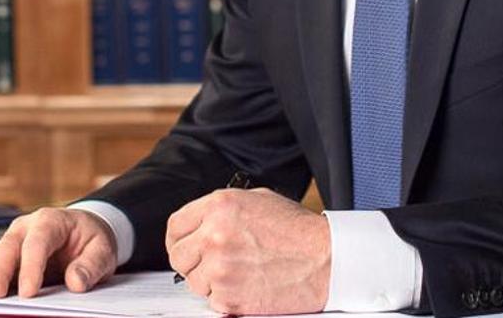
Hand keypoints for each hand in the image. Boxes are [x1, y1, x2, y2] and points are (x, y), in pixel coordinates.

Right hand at [0, 207, 119, 298]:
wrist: (82, 233)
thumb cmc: (90, 241)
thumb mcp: (102, 250)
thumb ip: (91, 265)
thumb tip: (76, 282)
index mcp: (50, 221)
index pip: (37, 242)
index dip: (31, 267)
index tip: (29, 293)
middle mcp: (24, 229)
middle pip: (6, 248)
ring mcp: (9, 242)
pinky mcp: (1, 257)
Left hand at [165, 188, 329, 314]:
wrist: (326, 261)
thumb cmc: (299, 231)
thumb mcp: (257, 201)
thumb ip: (222, 210)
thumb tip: (200, 223)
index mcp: (219, 207)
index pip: (176, 225)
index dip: (178, 239)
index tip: (184, 246)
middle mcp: (214, 235)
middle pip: (179, 256)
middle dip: (192, 262)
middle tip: (210, 265)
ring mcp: (220, 268)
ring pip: (194, 282)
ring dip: (210, 282)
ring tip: (239, 273)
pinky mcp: (229, 297)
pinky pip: (212, 301)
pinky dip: (226, 298)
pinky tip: (248, 285)